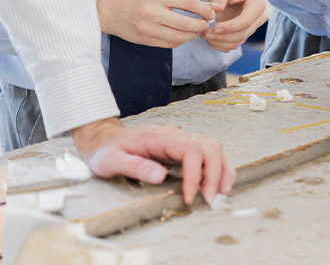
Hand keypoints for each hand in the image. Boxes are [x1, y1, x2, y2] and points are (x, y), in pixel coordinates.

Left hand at [71, 118, 234, 204]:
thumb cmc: (108, 150)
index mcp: (159, 136)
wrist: (104, 140)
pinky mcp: (182, 147)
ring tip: (221, 192)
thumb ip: (135, 166)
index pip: (189, 150)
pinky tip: (218, 182)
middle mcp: (174, 135)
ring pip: (212, 147)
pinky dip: (218, 167)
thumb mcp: (113, 160)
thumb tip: (160, 176)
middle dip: (213, 173)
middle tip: (209, 199)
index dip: (195, 174)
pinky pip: (208, 152)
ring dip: (221, 169)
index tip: (190, 197)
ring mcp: (180, 140)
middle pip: (208, 147)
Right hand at [97, 0, 214, 46]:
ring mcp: (148, 29)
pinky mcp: (146, 40)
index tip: (210, 12)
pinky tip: (183, 35)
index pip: (189, 3)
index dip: (204, 9)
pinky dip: (180, 40)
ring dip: (192, 35)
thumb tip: (202, 7)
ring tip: (196, 30)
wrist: (109, 10)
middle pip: (187, 24)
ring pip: (180, 37)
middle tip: (207, 23)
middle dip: (201, 25)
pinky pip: (170, 44)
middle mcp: (153, 13)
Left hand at [201, 0, 265, 52]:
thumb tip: (215, 8)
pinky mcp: (243, 33)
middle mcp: (258, 18)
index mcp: (257, 5)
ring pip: (237, 42)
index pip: (245, 21)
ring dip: (220, 42)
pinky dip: (220, 45)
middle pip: (242, 34)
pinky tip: (209, 38)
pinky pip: (233, 44)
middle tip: (205, 33)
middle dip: (222, 37)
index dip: (229, 27)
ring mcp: (251, 27)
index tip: (213, 28)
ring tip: (205, 35)